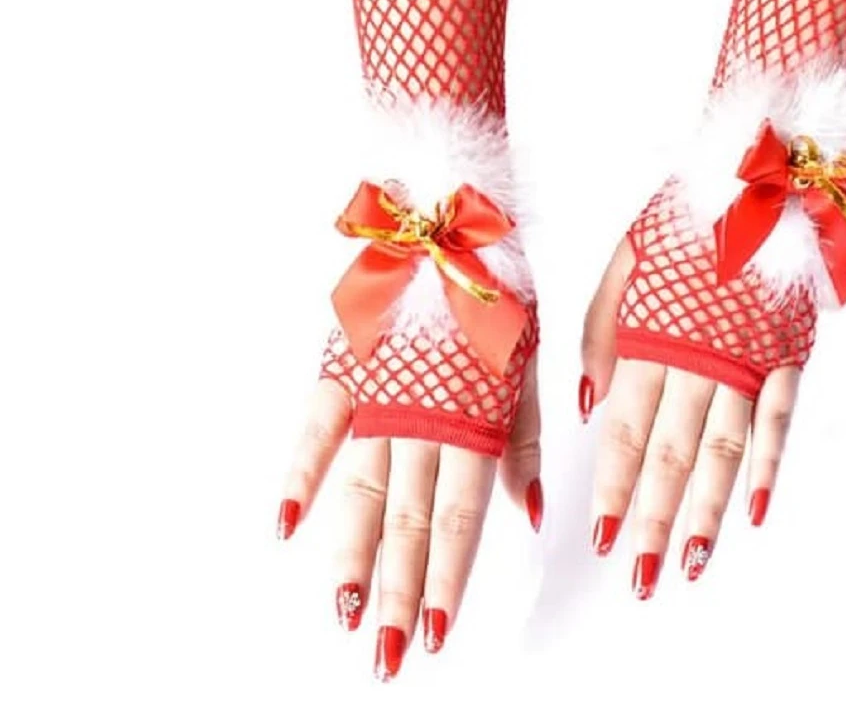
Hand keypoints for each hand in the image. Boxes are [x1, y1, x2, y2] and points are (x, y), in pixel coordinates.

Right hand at [278, 324, 540, 678]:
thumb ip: (525, 441)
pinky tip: (286, 525)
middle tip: (385, 654)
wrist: (452, 220)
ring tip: (343, 613)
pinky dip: (299, 476)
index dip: (444, 578)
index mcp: (472, 418)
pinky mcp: (340, 368)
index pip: (456, 518)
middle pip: (405, 520)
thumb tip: (530, 513)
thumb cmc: (498, 290)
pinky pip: (313, 431)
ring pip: (360, 491)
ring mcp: (374, 394)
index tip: (433, 630)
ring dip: (351, 556)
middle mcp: (421, 416)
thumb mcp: (528, 362)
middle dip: (397, 592)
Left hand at [578, 180, 810, 595]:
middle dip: (652, 520)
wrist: (755, 174)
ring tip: (689, 563)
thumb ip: (600, 332)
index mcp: (648, 335)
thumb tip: (591, 406)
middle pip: (670, 454)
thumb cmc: (683, 216)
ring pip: (722, 450)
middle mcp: (696, 355)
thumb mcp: (624, 260)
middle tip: (641, 577)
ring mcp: (745, 357)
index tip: (602, 537)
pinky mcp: (786, 352)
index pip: (625, 430)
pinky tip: (755, 512)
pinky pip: (778, 421)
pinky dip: (767, 468)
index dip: (614, 487)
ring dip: (704, 511)